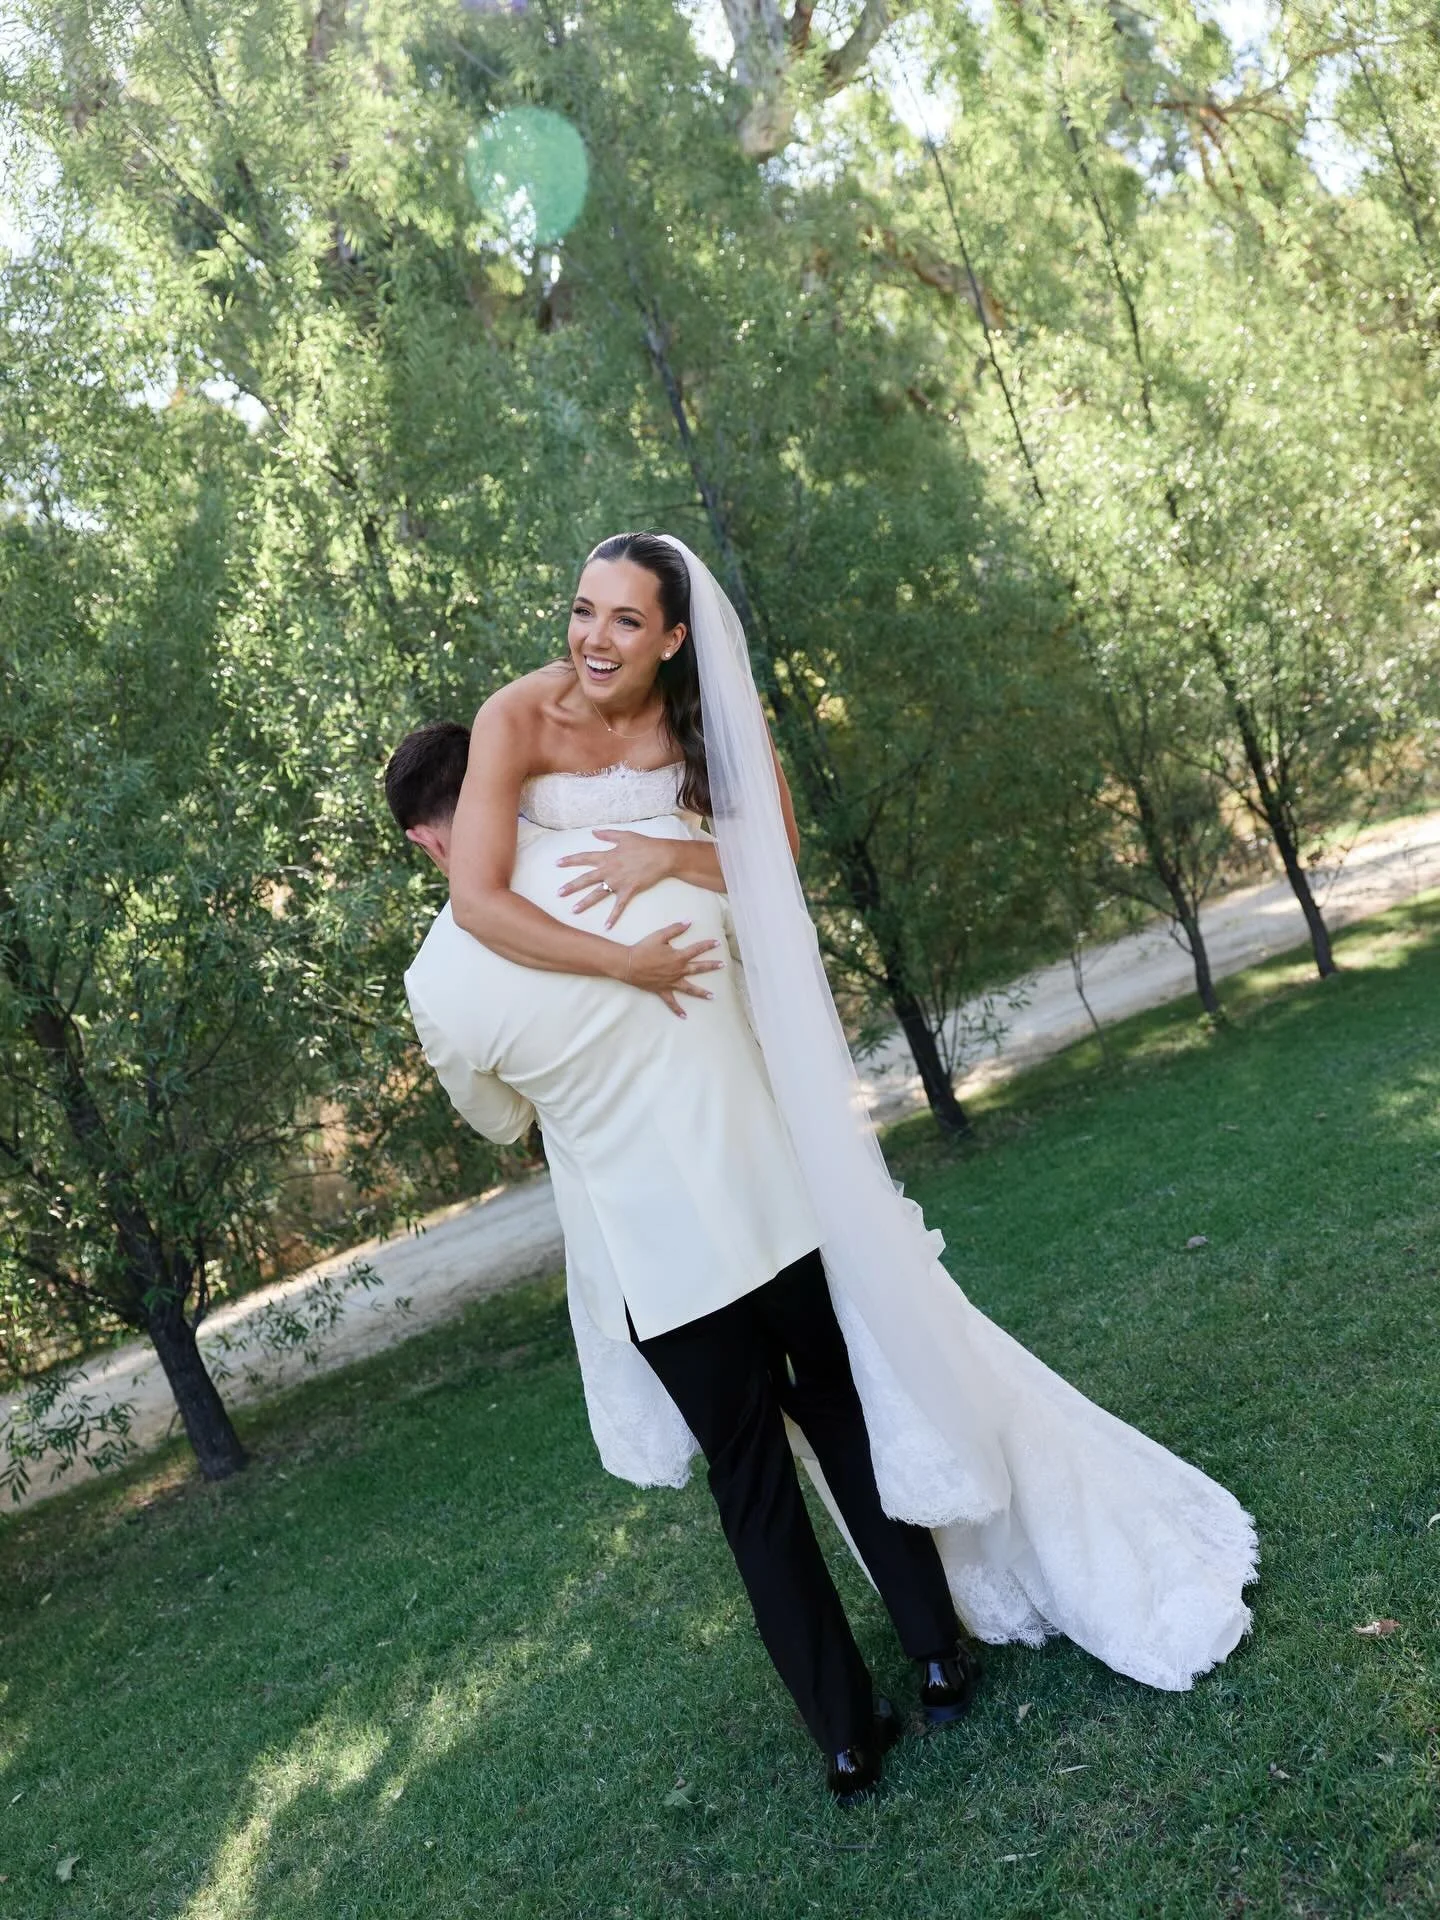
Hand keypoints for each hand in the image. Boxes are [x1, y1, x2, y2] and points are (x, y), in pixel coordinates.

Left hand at [555, 830, 675, 927]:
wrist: (662, 856)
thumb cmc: (645, 845)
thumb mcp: (625, 836)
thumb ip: (607, 834)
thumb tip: (593, 831)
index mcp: (607, 856)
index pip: (584, 858)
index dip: (570, 860)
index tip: (557, 863)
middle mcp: (609, 870)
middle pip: (586, 879)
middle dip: (571, 886)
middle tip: (558, 893)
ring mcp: (618, 882)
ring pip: (597, 894)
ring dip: (585, 903)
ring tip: (573, 910)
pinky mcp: (629, 890)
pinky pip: (619, 906)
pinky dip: (613, 917)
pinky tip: (606, 927)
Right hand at [622, 921, 723, 1018]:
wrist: (628, 964)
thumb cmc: (643, 948)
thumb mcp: (660, 935)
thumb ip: (676, 928)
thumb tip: (689, 921)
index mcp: (678, 957)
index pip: (697, 949)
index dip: (708, 945)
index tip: (717, 943)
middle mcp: (678, 971)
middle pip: (698, 969)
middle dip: (712, 966)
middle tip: (723, 965)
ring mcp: (671, 982)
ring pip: (690, 988)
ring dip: (702, 993)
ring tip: (713, 996)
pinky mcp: (663, 990)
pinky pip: (672, 1002)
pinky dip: (678, 1010)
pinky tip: (684, 1016)